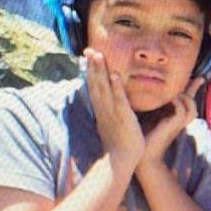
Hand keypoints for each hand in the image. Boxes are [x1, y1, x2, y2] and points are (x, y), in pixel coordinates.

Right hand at [83, 48, 143, 172]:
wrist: (121, 161)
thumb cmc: (119, 143)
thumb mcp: (111, 123)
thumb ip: (109, 111)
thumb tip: (108, 102)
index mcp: (101, 110)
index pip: (93, 87)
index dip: (90, 71)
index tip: (87, 57)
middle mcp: (103, 109)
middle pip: (95, 84)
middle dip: (92, 66)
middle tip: (88, 49)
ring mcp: (112, 112)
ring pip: (104, 88)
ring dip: (100, 71)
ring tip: (98, 55)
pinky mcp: (123, 117)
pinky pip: (119, 99)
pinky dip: (116, 86)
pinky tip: (115, 74)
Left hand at [138, 77, 203, 169]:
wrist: (142, 154)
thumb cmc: (142, 136)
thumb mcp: (149, 115)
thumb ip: (154, 105)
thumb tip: (149, 90)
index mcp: (173, 116)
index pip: (185, 101)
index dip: (191, 89)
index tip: (197, 78)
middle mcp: (178, 120)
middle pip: (192, 102)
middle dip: (194, 89)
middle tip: (200, 77)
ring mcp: (177, 124)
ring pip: (192, 108)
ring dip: (186, 98)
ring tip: (176, 93)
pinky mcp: (174, 126)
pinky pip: (183, 111)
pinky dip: (178, 103)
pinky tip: (170, 99)